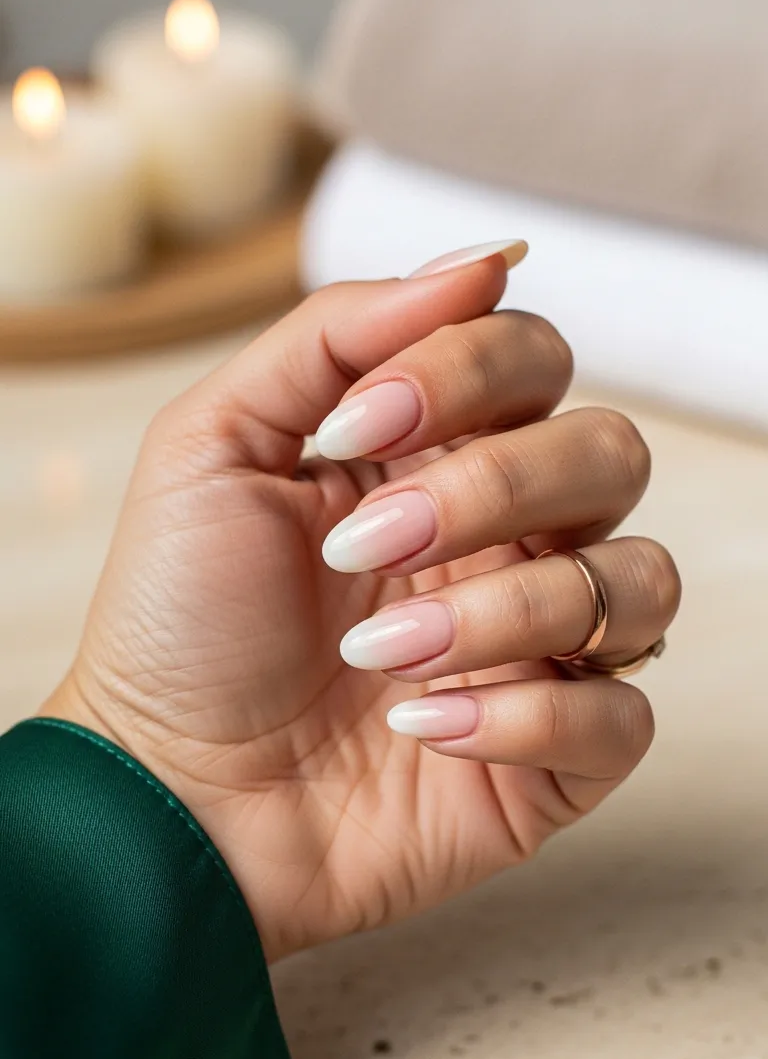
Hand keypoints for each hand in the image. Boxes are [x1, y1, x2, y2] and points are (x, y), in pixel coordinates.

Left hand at [43, 245, 679, 960]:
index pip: (532, 360)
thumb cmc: (180, 628)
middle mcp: (505, 542)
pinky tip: (425, 729)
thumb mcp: (212, 447)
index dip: (461, 375)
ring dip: (506, 611)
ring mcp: (535, 648)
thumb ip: (334, 336)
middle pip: (611, 454)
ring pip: (639, 583)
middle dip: (492, 490)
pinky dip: (529, 717)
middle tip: (368, 547)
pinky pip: (623, 714)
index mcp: (436, 458)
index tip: (346, 431)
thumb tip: (479, 262)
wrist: (163, 796)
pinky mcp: (552, 756)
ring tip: (383, 659)